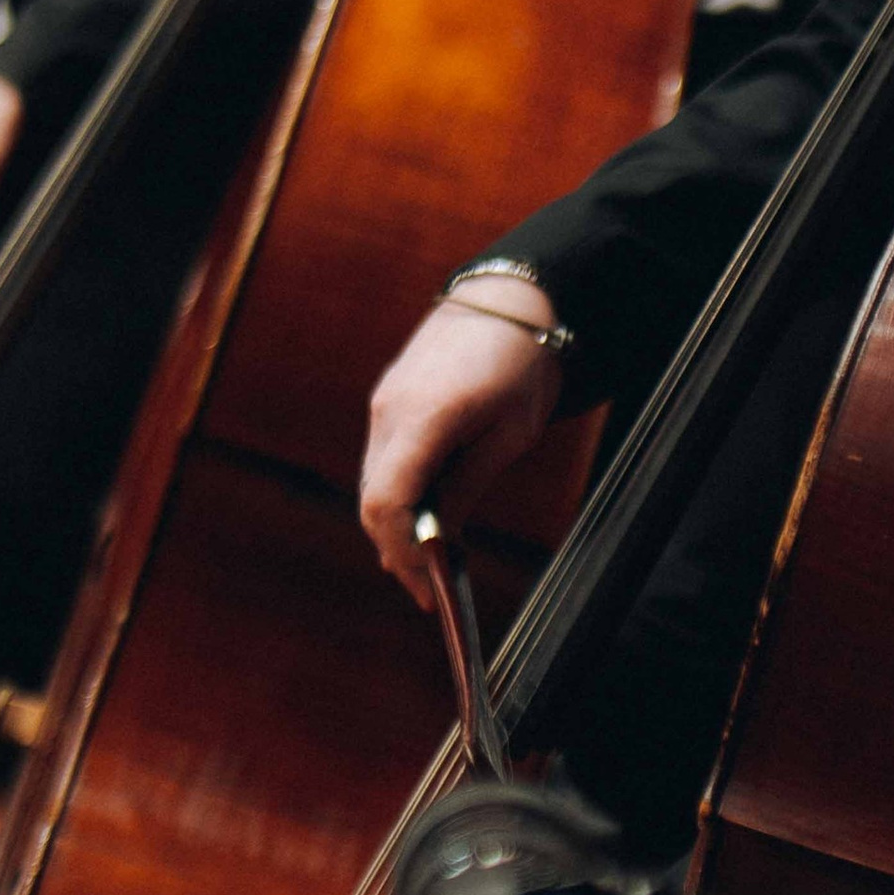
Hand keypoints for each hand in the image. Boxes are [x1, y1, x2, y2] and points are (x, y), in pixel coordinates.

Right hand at [360, 294, 566, 604]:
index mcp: (425, 416)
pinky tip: (423, 524)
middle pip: (374, 501)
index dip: (401, 549)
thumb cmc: (519, 364)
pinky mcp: (388, 404)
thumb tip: (440, 540)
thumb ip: (468, 485)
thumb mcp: (511, 433)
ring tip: (427, 567)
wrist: (503, 302)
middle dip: (396, 550)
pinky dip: (398, 499)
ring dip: (395, 528)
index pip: (388, 500)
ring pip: (374, 486)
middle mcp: (391, 411)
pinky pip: (383, 464)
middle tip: (427, 592)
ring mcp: (384, 406)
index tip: (425, 583)